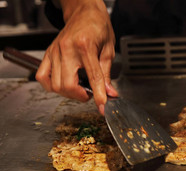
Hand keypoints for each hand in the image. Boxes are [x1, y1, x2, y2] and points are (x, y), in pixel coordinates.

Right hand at [35, 0, 117, 114]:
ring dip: (68, 93)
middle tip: (90, 93)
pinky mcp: (48, 53)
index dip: (99, 95)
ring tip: (79, 88)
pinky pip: (42, 76)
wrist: (84, 13)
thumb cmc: (98, 27)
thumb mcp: (108, 50)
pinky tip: (63, 84)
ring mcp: (54, 51)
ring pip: (54, 84)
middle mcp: (66, 48)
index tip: (102, 107)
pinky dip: (51, 86)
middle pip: (67, 85)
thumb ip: (106, 73)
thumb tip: (109, 93)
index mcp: (85, 46)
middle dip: (80, 96)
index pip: (92, 77)